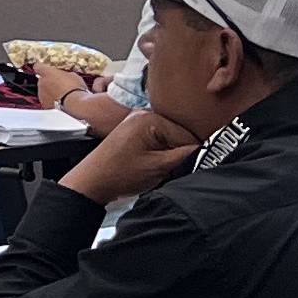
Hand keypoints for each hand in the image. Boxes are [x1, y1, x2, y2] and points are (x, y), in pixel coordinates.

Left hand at [31, 64, 89, 109]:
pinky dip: (51, 100)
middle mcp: (41, 82)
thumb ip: (64, 74)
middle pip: (42, 80)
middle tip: (60, 83)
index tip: (48, 70)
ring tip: (62, 94)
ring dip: (50, 91)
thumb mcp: (73, 75)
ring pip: (43, 90)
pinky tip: (61, 101)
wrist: (74, 103)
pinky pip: (46, 100)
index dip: (43, 68)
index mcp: (47, 72)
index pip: (38, 66)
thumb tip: (65, 76)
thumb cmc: (75, 87)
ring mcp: (41, 94)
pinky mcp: (44, 104)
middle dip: (49, 81)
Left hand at [60, 110, 199, 205]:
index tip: (189, 167)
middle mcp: (144, 114)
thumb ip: (185, 156)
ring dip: (169, 155)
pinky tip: (152, 165)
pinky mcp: (134, 133)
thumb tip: (206, 149)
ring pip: (169, 140)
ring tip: (158, 169)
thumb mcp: (158, 167)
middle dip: (179, 154)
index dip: (191, 154)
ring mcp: (138, 122)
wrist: (90, 183)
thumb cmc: (119, 174)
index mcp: (150, 118)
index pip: (187, 134)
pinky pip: (158, 141)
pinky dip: (160, 154)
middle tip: (170, 170)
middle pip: (179, 135)